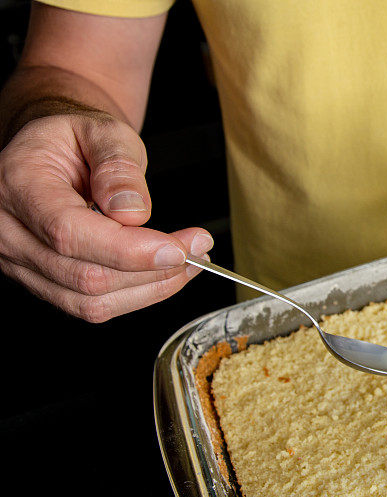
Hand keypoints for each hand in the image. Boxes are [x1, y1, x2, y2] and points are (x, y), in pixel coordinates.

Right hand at [0, 113, 213, 321]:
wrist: (53, 151)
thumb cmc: (76, 139)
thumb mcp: (102, 132)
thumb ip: (118, 166)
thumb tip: (133, 211)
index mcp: (20, 185)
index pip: (69, 233)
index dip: (130, 250)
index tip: (178, 247)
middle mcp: (10, 230)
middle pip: (84, 276)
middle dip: (153, 270)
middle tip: (198, 249)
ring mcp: (21, 262)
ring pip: (90, 301)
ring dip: (151, 288)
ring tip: (190, 262)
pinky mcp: (43, 281)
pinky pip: (90, 305)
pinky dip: (137, 294)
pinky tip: (166, 273)